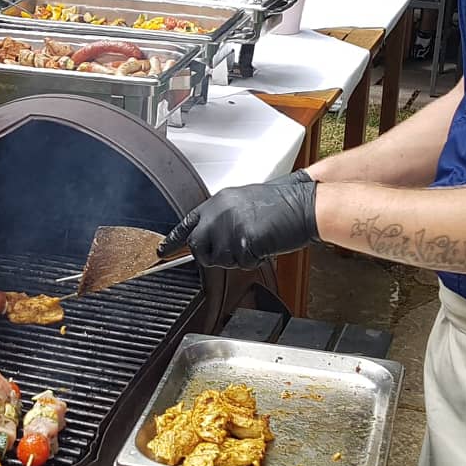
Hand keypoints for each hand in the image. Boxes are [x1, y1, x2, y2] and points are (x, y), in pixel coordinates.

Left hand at [159, 172, 319, 269]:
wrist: (304, 203)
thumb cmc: (282, 204)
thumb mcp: (244, 203)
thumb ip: (223, 217)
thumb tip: (211, 237)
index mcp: (218, 201)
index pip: (187, 223)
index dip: (173, 239)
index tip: (161, 250)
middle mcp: (218, 213)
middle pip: (198, 247)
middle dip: (213, 255)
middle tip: (235, 249)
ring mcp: (229, 227)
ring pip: (220, 259)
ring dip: (238, 258)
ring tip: (257, 239)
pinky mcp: (243, 241)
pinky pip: (242, 263)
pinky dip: (255, 260)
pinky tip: (266, 244)